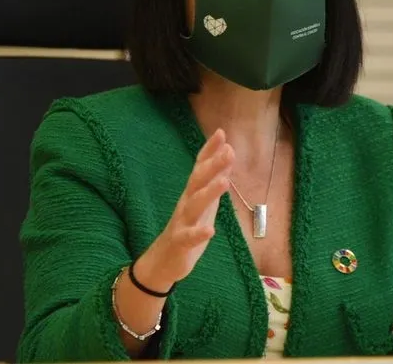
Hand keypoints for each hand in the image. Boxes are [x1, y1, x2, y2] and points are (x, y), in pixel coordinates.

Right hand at [136, 129, 233, 289]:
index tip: (221, 133)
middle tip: (229, 151)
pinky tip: (210, 231)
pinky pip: (189, 237)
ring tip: (224, 182)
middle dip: (213, 165)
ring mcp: (182, 222)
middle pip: (198, 181)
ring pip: (195, 205)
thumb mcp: (204, 202)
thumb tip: (228, 154)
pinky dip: (199, 233)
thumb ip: (214, 180)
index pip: (200, 167)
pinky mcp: (180, 243)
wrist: (163, 260)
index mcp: (192, 193)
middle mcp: (186, 203)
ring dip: (209, 193)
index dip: (210, 150)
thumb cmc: (188, 227)